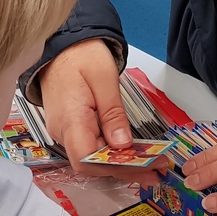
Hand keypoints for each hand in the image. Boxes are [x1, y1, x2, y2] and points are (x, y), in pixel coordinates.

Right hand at [39, 39, 160, 184]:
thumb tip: (122, 143)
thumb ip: (113, 113)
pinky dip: (113, 155)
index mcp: (69, 118)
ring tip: (151, 166)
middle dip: (125, 169)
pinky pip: (92, 150)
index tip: (141, 164)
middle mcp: (63, 131)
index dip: (113, 166)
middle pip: (92, 165)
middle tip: (156, 169)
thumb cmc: (80, 55)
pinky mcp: (72, 130)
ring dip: (122, 165)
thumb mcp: (104, 77)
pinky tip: (132, 155)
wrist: (60, 46)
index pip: (85, 159)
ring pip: (93, 160)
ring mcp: (65, 132)